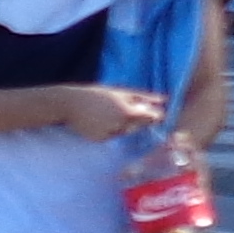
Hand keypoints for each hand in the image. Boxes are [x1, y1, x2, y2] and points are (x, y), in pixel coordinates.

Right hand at [49, 85, 166, 141]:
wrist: (69, 104)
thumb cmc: (96, 94)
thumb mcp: (121, 92)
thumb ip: (144, 97)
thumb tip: (165, 99)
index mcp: (127, 112)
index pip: (150, 118)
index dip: (154, 116)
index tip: (154, 113)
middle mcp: (120, 125)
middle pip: (137, 126)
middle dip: (135, 119)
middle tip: (119, 109)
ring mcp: (109, 134)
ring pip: (124, 131)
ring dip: (121, 124)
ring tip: (106, 113)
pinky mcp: (100, 139)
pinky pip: (111, 135)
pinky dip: (109, 129)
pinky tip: (98, 121)